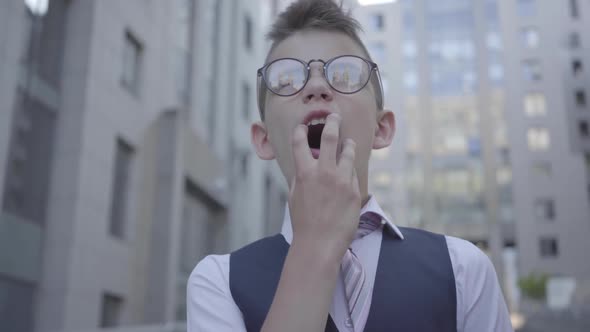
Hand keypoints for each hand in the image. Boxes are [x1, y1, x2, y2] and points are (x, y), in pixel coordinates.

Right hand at [288, 113, 360, 261]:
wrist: (320, 243)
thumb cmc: (304, 223)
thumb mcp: (294, 196)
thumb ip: (301, 177)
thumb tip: (305, 164)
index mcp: (305, 172)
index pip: (300, 142)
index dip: (300, 131)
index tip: (302, 127)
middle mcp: (324, 172)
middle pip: (330, 136)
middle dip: (332, 122)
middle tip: (334, 117)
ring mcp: (342, 180)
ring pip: (348, 151)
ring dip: (347, 144)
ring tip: (348, 142)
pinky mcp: (355, 190)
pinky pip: (354, 174)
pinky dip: (350, 171)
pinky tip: (348, 175)